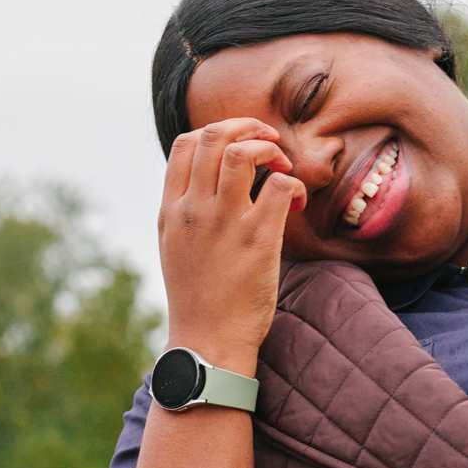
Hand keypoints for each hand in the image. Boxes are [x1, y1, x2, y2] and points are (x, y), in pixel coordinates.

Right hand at [157, 117, 307, 365]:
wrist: (207, 341)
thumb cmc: (196, 298)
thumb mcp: (174, 247)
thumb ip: (185, 211)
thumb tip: (209, 181)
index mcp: (171, 210)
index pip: (185, 144)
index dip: (217, 132)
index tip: (238, 145)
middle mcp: (193, 210)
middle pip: (214, 135)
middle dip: (247, 126)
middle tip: (268, 144)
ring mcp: (224, 222)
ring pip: (243, 151)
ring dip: (269, 148)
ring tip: (281, 166)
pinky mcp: (257, 239)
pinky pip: (280, 185)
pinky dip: (294, 183)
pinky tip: (297, 203)